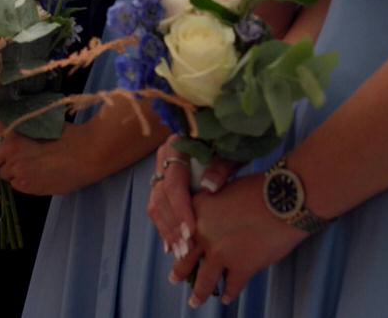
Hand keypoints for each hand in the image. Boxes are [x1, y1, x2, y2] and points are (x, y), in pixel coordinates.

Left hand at [0, 116, 113, 197]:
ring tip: (32, 166)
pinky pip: (18, 185)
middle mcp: (11, 153)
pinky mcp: (29, 187)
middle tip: (3, 161)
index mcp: (14, 133)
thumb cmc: (69, 134)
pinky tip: (40, 174)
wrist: (88, 153)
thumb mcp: (41, 122)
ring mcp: (19, 172)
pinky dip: (24, 181)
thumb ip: (22, 127)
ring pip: (5, 175)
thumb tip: (9, 132)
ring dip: (12, 171)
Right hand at [147, 138, 239, 258]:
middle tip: (186, 250)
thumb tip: (210, 188)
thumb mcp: (231, 153)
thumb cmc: (231, 144)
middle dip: (173, 227)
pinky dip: (165, 226)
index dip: (181, 210)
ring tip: (180, 252)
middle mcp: (163, 158)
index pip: (173, 183)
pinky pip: (158, 207)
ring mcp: (161, 170)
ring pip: (156, 204)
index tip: (192, 232)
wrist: (225, 133)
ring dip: (167, 230)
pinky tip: (172, 245)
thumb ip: (221, 167)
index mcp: (177, 146)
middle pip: (160, 197)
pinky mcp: (164, 183)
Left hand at [171, 174, 305, 307]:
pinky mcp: (242, 267)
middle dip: (180, 272)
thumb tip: (213, 216)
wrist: (283, 198)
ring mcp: (220, 253)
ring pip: (205, 280)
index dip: (178, 244)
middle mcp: (202, 234)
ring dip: (199, 293)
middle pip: (186, 258)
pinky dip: (229, 294)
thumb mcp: (225, 186)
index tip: (176, 251)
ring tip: (195, 301)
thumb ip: (213, 204)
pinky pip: (232, 286)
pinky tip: (227, 298)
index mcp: (197, 210)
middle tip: (174, 280)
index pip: (181, 231)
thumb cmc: (259, 187)